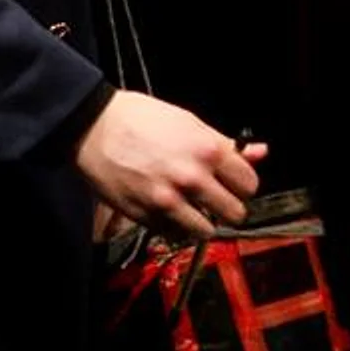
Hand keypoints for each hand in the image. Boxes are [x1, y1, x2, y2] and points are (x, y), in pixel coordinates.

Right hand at [74, 89, 267, 240]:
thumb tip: (259, 152)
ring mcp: (167, 199)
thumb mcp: (187, 121)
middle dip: (225, 205)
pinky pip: (173, 233)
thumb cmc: (138, 117)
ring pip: (207, 230)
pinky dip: (172, 225)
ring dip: (201, 220)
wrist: (90, 125)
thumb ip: (223, 143)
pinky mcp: (144, 213)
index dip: (240, 183)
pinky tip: (164, 209)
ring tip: (188, 207)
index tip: (229, 182)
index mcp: (208, 150)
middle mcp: (192, 178)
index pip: (250, 185)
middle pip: (235, 213)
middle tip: (211, 197)